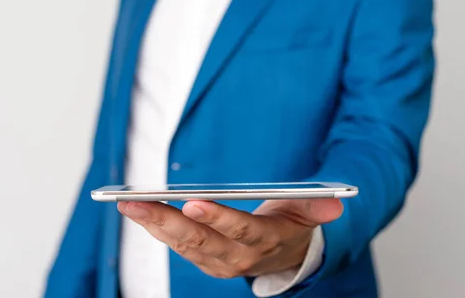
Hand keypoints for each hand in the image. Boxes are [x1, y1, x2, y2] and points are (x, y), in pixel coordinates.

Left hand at [118, 198, 342, 278]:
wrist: (284, 257)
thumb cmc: (291, 224)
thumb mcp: (309, 213)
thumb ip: (319, 207)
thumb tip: (336, 204)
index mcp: (265, 241)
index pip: (240, 230)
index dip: (217, 217)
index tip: (193, 201)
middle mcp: (238, 257)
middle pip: (199, 240)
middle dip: (167, 220)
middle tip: (137, 202)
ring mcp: (218, 263)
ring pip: (182, 245)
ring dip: (153, 224)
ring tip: (128, 204)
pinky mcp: (205, 262)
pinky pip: (177, 246)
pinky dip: (157, 230)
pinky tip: (139, 212)